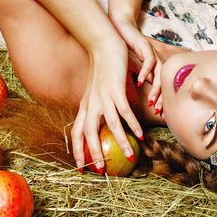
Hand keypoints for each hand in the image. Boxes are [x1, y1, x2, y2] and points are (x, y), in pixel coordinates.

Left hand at [70, 43, 143, 173]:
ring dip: (119, 142)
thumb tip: (110, 124)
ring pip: (110, 125)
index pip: (77, 133)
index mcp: (84, 106)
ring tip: (129, 157)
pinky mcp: (115, 90)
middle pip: (89, 134)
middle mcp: (91, 104)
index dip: (77, 151)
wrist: (103, 46)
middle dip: (94, 154)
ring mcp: (102, 97)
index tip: (81, 167)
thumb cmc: (102, 70)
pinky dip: (132, 124)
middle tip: (102, 170)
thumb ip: (100, 108)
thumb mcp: (96, 92)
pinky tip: (139, 135)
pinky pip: (124, 112)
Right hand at [112, 18, 162, 112]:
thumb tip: (132, 101)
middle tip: (159, 112)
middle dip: (162, 99)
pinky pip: (149, 61)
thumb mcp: (128, 71)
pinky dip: (146, 72)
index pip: (161, 88)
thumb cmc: (123, 51)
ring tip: (151, 101)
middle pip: (164, 83)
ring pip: (160, 74)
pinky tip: (141, 81)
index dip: (161, 102)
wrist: (119, 30)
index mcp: (153, 70)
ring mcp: (153, 54)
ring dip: (156, 89)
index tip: (160, 116)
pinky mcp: (146, 46)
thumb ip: (132, 84)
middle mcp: (156, 63)